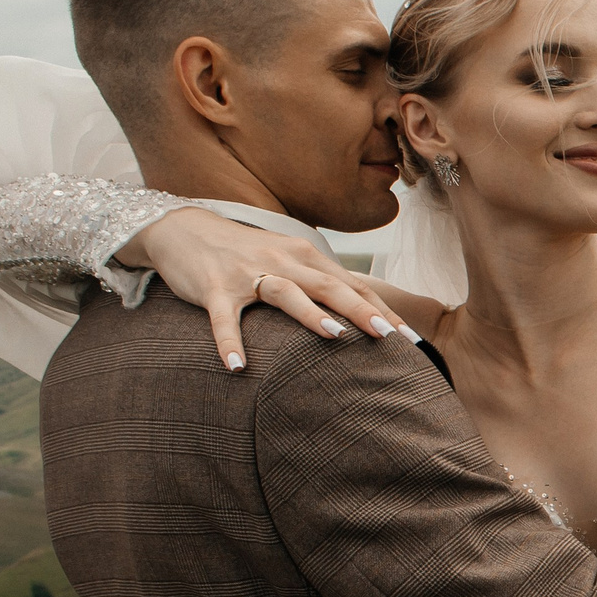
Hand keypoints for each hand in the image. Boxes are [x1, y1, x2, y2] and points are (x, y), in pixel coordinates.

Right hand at [120, 208, 437, 371]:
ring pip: (285, 293)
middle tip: (389, 336)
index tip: (411, 339)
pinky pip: (224, 318)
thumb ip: (323, 283)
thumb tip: (366, 312)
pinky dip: (229, 342)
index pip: (353, 286)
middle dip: (361, 311)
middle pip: (329, 286)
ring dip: (310, 315)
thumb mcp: (290, 262)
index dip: (383, 311)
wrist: (185, 230)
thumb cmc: (248, 254)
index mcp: (307, 257)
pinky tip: (237, 367)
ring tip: (336, 337)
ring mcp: (248, 274)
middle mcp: (283, 261)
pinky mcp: (214, 289)